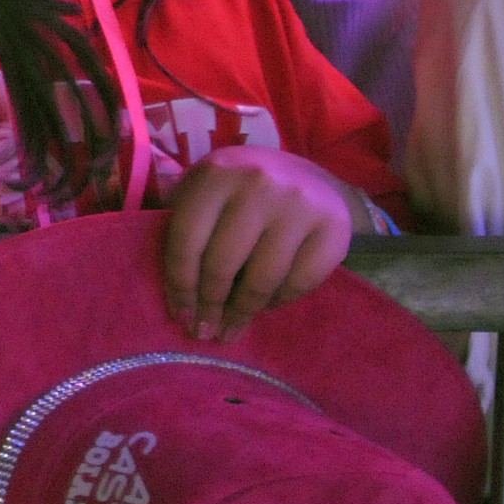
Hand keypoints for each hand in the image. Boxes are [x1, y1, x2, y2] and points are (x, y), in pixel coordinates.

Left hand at [161, 148, 356, 343]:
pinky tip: (265, 308)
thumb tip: (170, 286)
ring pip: (262, 278)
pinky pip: (300, 282)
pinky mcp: (334, 227)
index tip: (180, 315)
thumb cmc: (240, 189)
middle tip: (204, 330)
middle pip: (223, 263)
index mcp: (217, 173)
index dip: (180, 284)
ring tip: (231, 328)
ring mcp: (300, 205)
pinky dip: (280, 301)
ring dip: (243, 311)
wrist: (308, 175)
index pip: (186, 239)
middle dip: (210, 305)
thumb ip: (178, 221)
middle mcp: (258, 184)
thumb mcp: (203, 188)